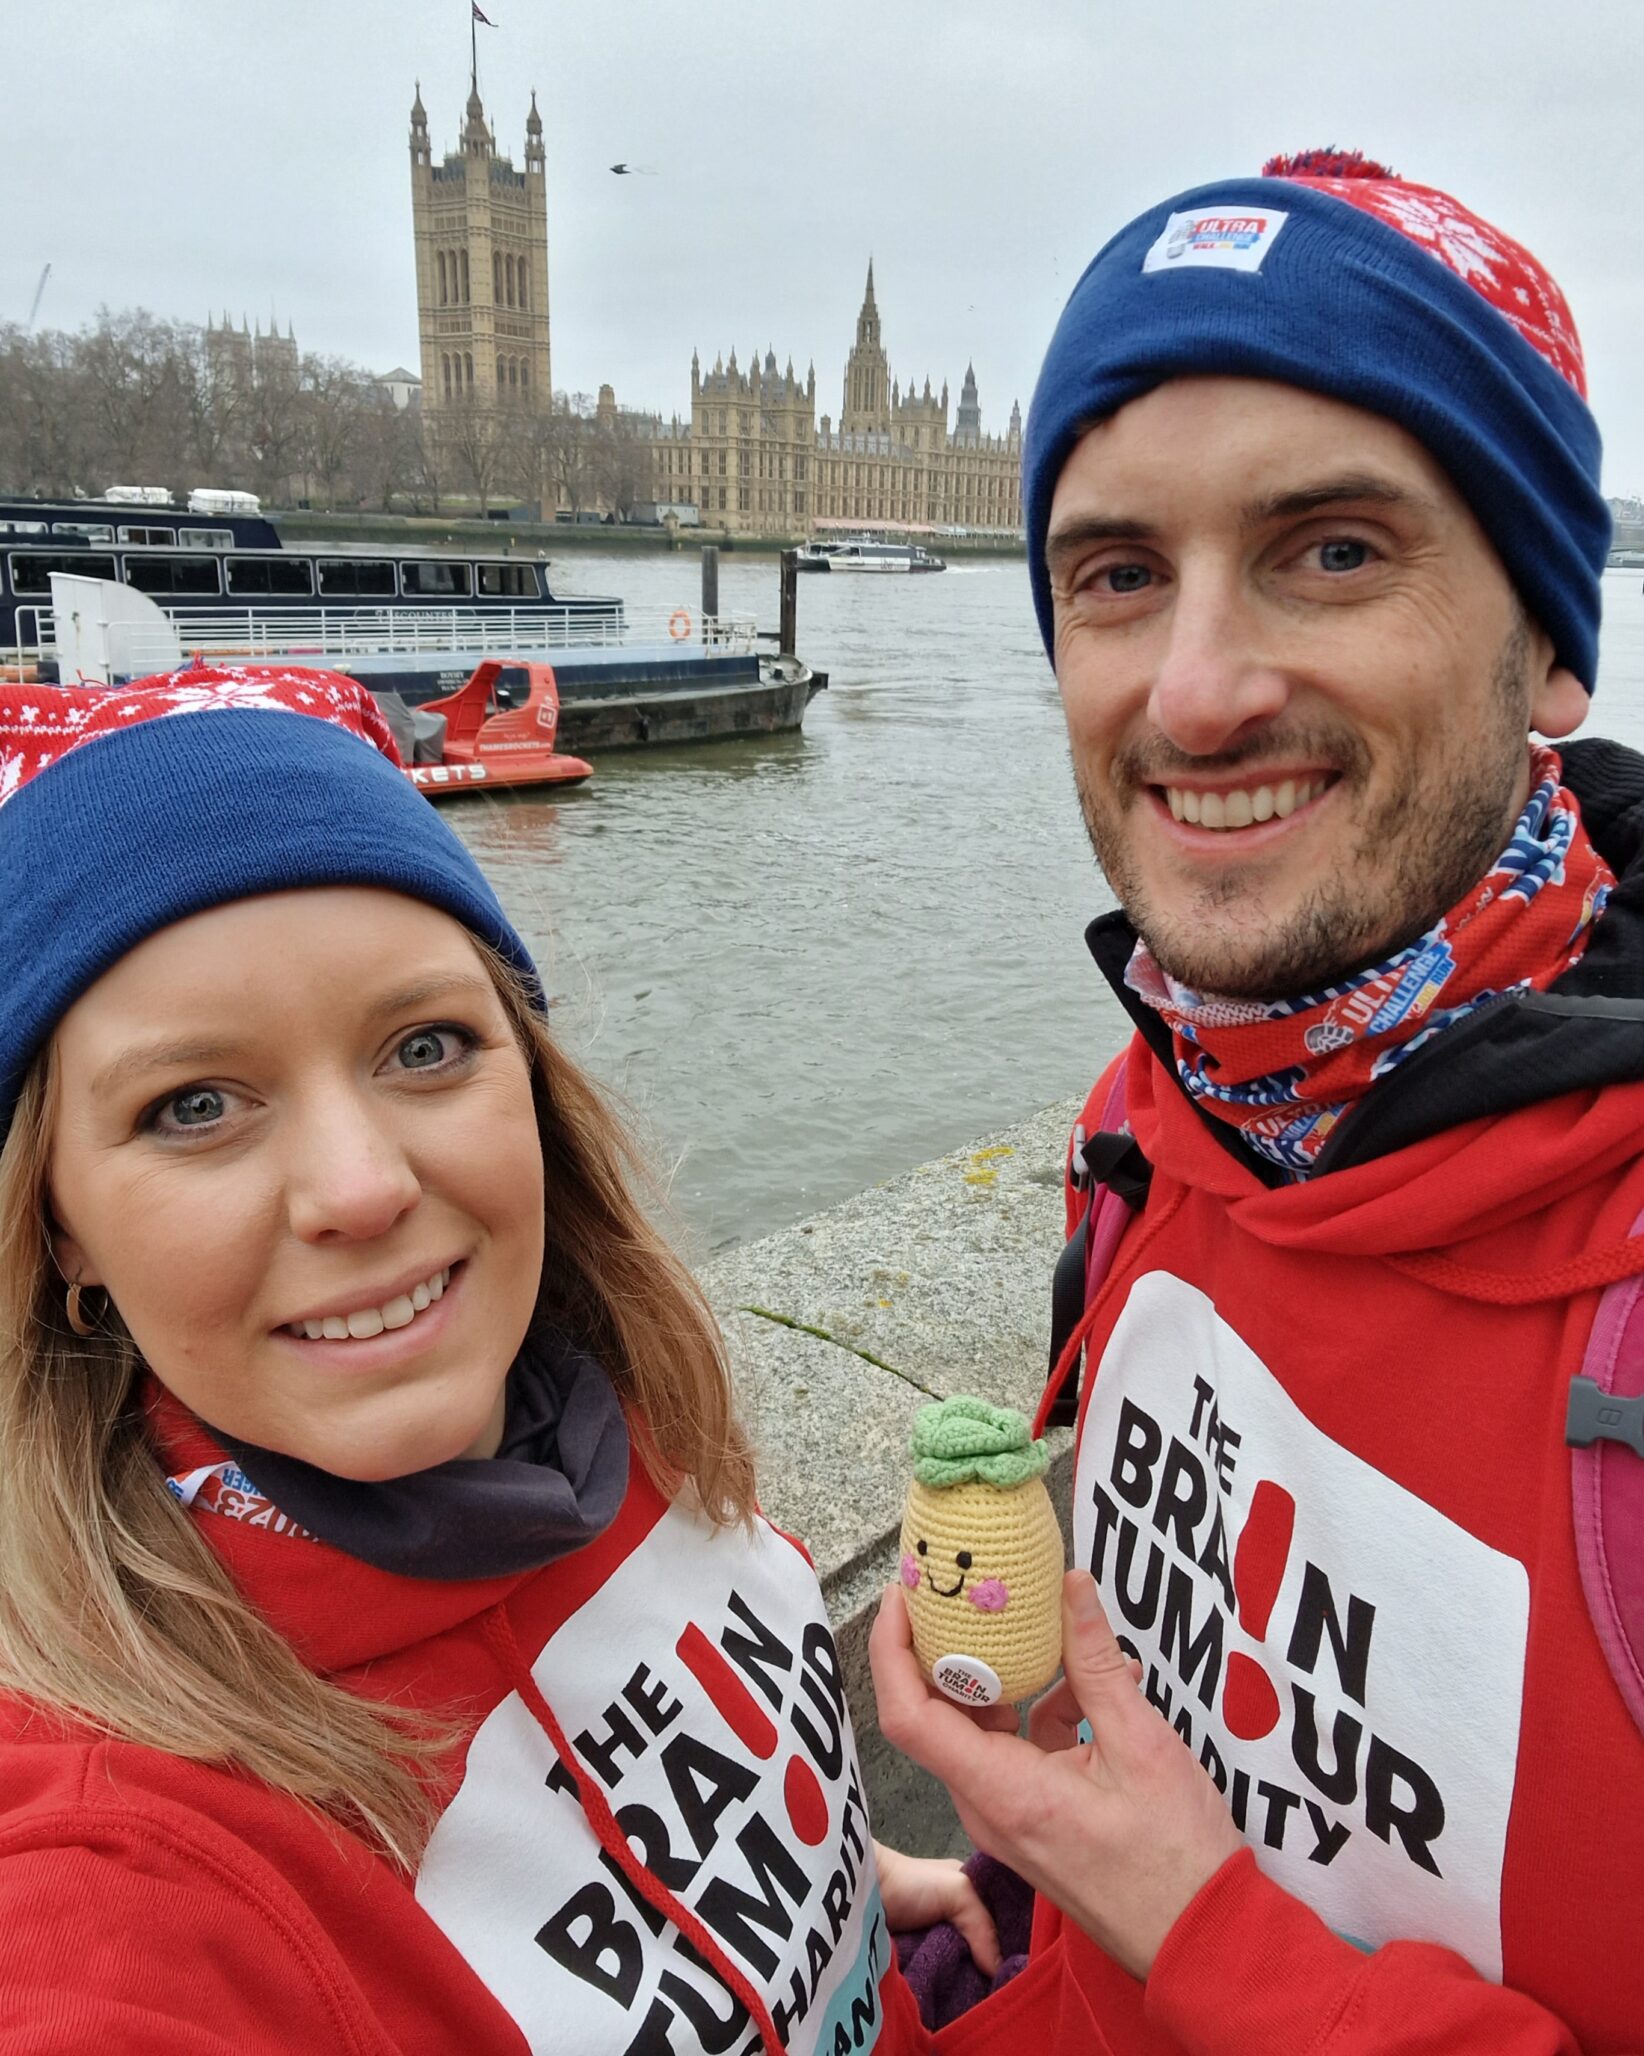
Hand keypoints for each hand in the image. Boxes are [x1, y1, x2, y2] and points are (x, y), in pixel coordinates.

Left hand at [870, 1569, 1243, 1980]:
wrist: (1203, 1942)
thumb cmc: (1175, 1857)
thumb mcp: (1141, 1746)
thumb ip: (1095, 1663)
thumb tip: (1071, 1585)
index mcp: (1000, 1790)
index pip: (909, 1716)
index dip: (894, 1650)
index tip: (905, 1596)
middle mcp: (988, 1805)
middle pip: (937, 1714)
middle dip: (945, 1647)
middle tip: (966, 1589)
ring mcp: (1009, 1815)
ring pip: (980, 1728)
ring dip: (1004, 1674)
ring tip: (1038, 1620)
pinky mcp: (1035, 1818)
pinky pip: (1017, 1749)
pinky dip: (1043, 1709)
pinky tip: (1097, 1682)